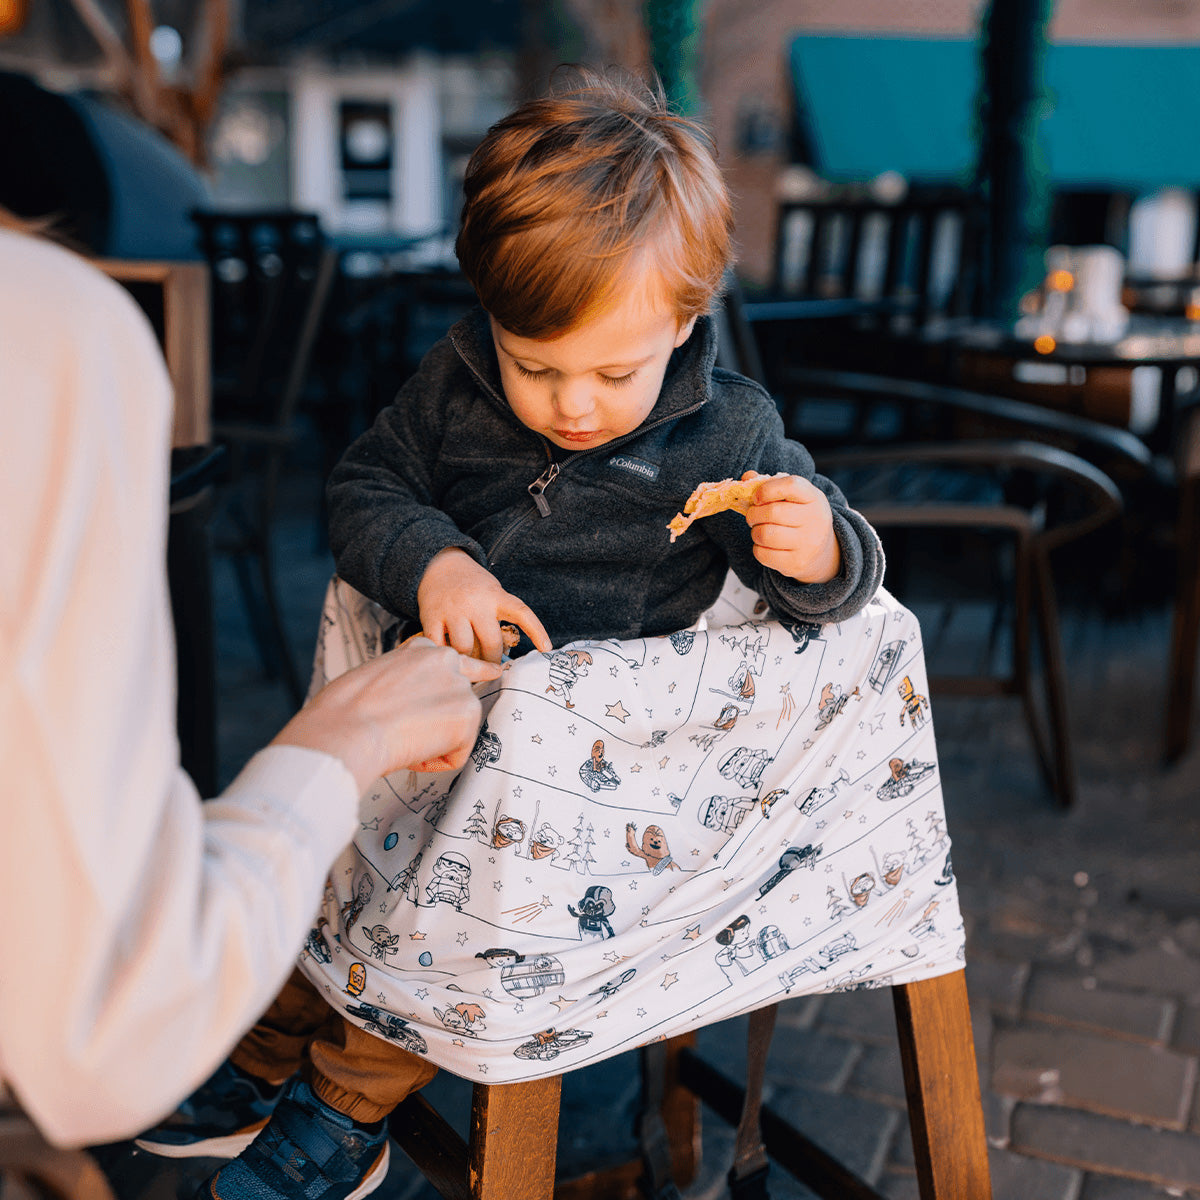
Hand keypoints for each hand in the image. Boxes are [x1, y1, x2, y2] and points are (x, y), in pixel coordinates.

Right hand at [271, 638, 500, 791]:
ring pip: (456, 731)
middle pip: (457, 700)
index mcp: (422, 649)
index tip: (492, 672)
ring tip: (398, 739)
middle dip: (438, 722)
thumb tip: (405, 703)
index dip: (460, 679)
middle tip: (405, 732)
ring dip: (432, 744)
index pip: (453, 661)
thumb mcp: (375, 676)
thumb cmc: (343, 711)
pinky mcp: (467, 716)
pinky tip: (409, 752)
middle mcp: (447, 661)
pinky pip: (455, 755)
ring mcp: (460, 687)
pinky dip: (433, 763)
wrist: (345, 730)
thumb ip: (403, 682)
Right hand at [417, 547, 551, 662]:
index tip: (547, 649)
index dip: (536, 631)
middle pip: (491, 643)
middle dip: (493, 661)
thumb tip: (499, 659)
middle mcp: (475, 603)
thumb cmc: (473, 587)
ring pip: (464, 649)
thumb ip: (498, 617)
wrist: (438, 564)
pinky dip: (445, 657)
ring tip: (470, 665)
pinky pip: (439, 646)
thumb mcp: (492, 592)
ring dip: (469, 662)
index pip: (521, 612)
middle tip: (492, 669)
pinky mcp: (431, 617)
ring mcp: (452, 610)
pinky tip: (448, 660)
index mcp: (495, 596)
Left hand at [744, 472, 840, 583]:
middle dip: (753, 514)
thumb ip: (770, 485)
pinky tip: (765, 545)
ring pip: (765, 534)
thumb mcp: (793, 498)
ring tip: (759, 530)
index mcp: (814, 498)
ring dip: (754, 532)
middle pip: (772, 512)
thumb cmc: (800, 518)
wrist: (821, 553)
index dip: (767, 489)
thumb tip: (747, 477)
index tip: (756, 497)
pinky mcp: (796, 563)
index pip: (791, 485)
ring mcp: (808, 543)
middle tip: (753, 516)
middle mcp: (815, 519)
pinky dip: (758, 548)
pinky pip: (763, 554)